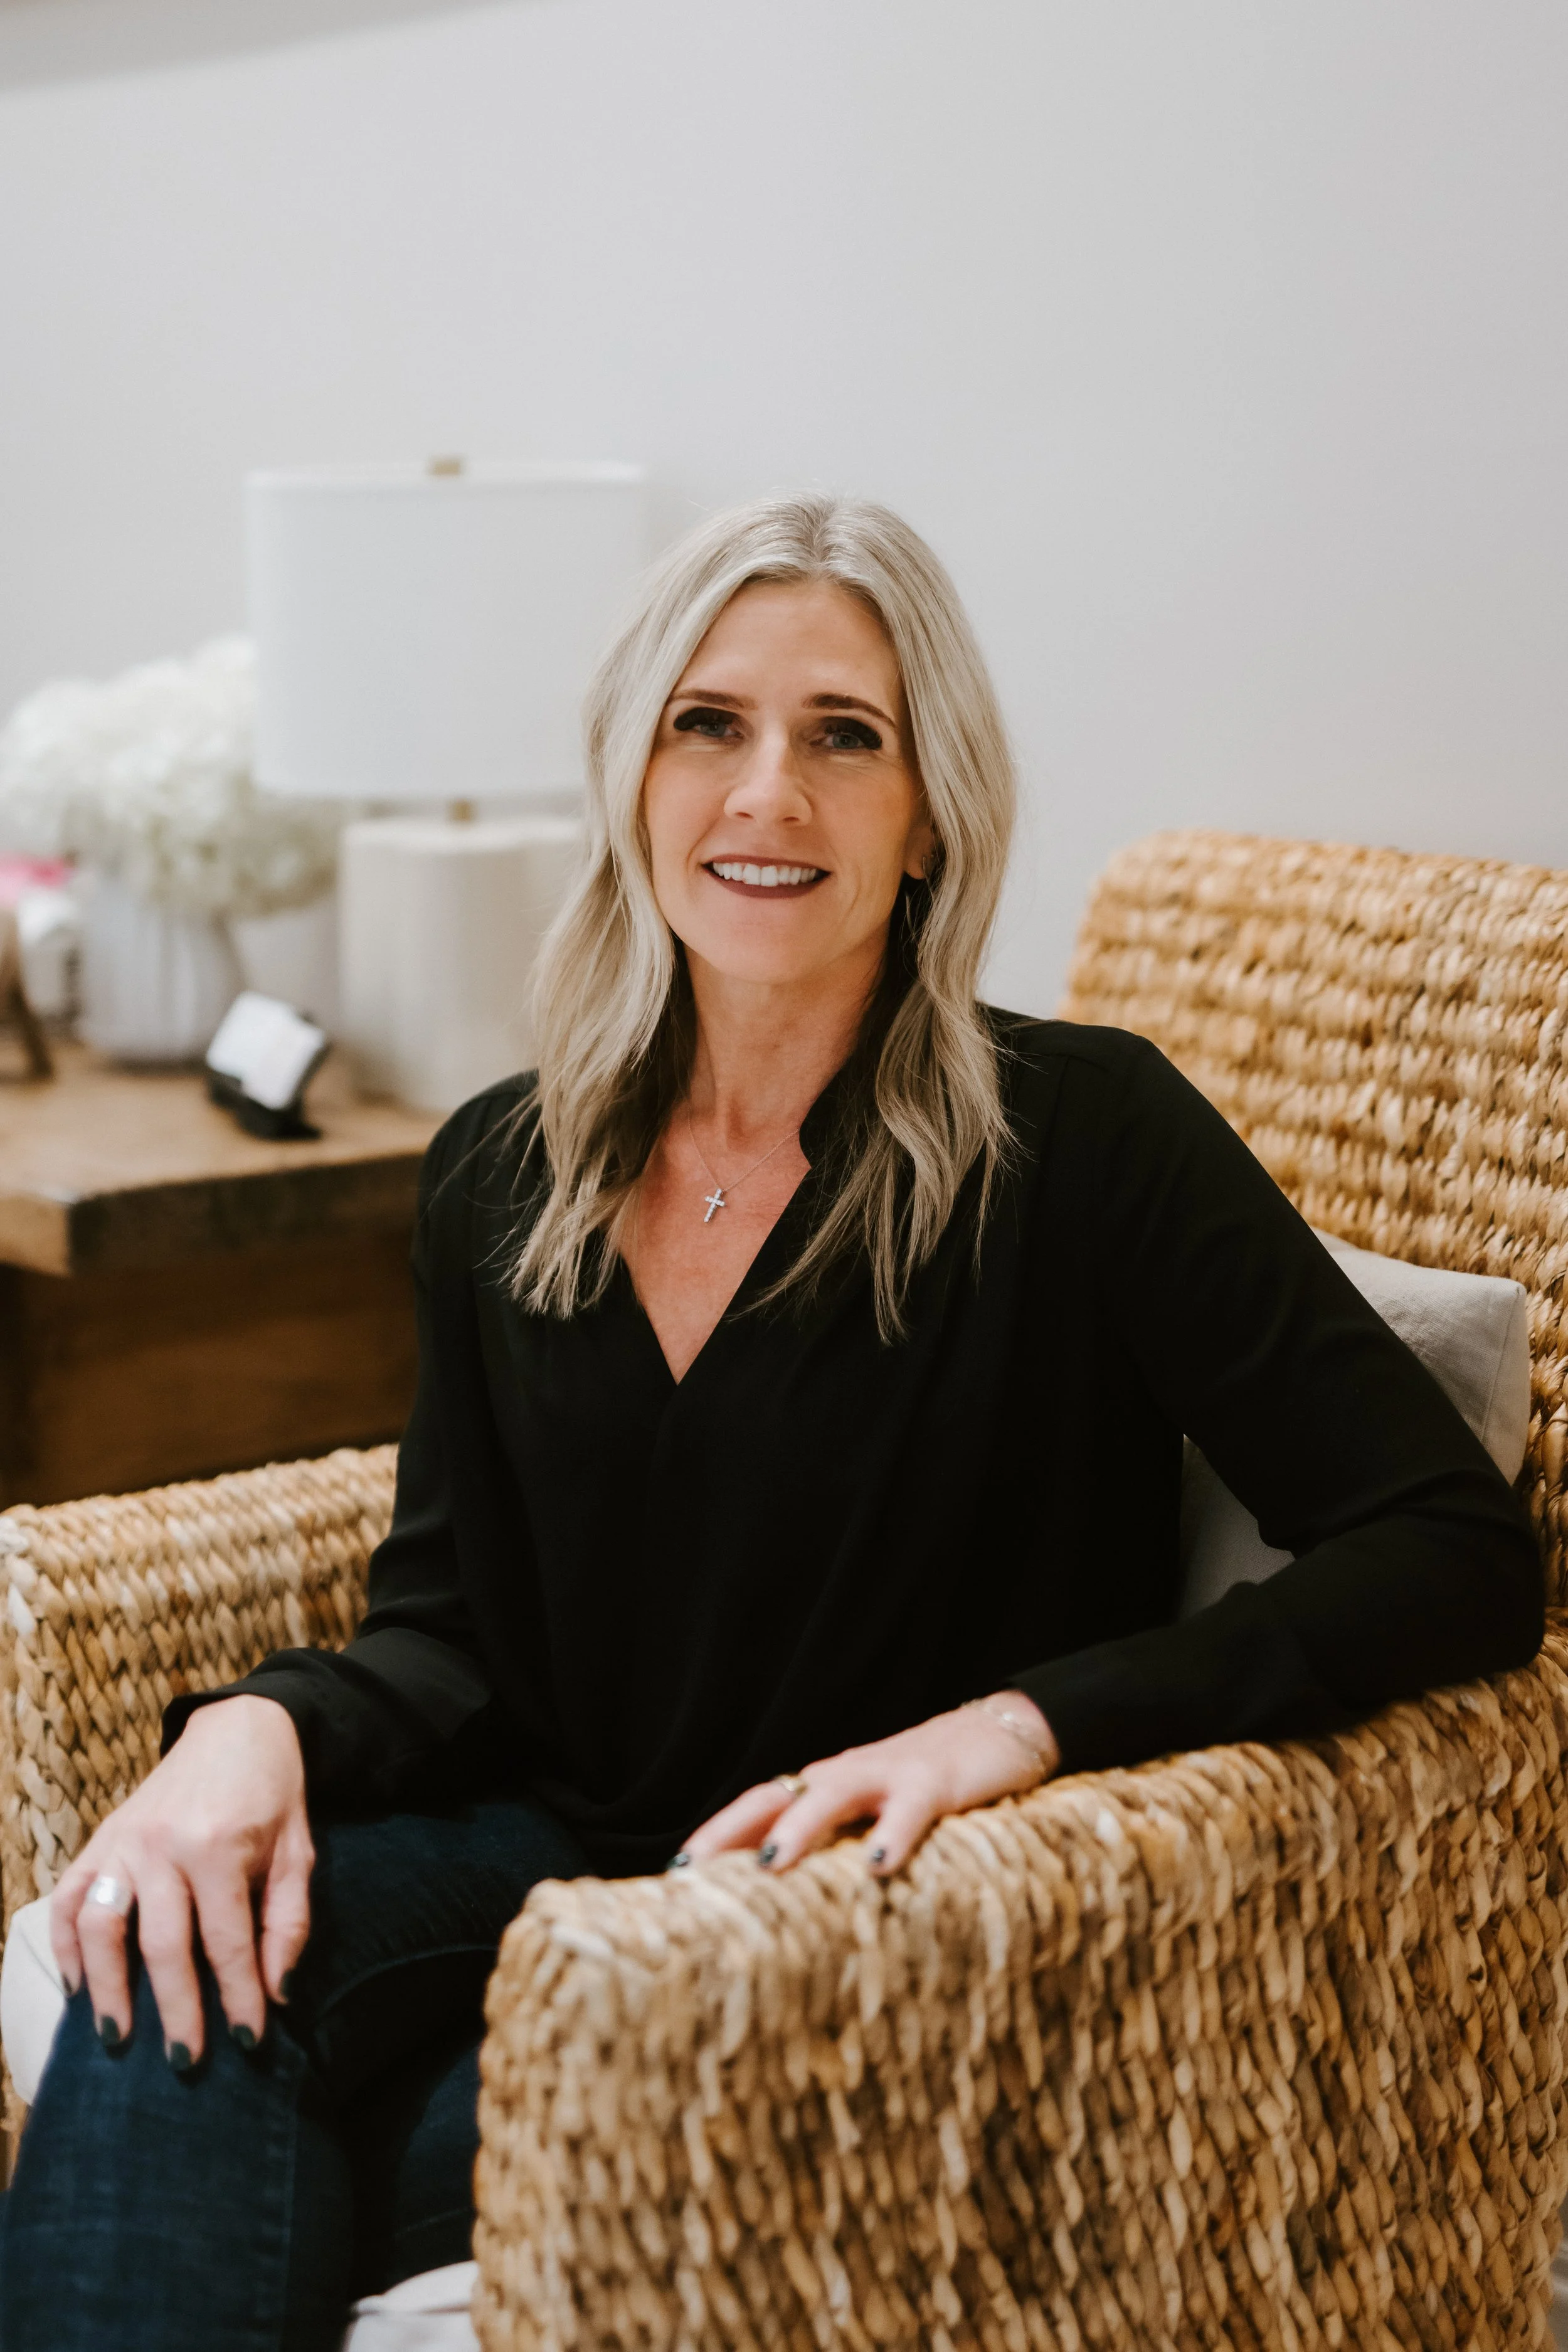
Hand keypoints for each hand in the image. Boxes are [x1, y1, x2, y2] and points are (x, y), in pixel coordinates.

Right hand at [50, 1695, 311, 2064]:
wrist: (240, 1728)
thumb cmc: (275, 1796)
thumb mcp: (298, 1854)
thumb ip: (288, 1923)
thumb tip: (276, 1992)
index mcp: (218, 1847)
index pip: (226, 1943)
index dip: (238, 1997)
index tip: (250, 2041)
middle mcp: (163, 1846)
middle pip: (163, 1946)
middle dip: (175, 2010)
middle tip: (185, 2062)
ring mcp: (125, 1841)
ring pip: (102, 1926)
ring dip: (106, 1987)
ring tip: (115, 2037)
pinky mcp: (103, 1837)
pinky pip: (72, 1896)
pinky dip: (67, 1943)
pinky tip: (76, 1986)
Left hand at [677, 1692, 1058, 1877]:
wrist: (1004, 1730)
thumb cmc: (931, 1787)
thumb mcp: (877, 1817)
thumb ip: (838, 1846)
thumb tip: (789, 1899)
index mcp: (827, 1786)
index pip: (759, 1806)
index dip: (716, 1834)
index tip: (673, 1875)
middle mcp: (847, 1775)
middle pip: (777, 1795)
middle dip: (731, 1830)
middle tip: (692, 1872)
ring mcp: (890, 1773)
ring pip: (833, 1793)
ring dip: (799, 1827)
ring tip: (769, 1865)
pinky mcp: (937, 1782)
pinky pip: (911, 1808)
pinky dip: (893, 1834)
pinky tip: (878, 1866)